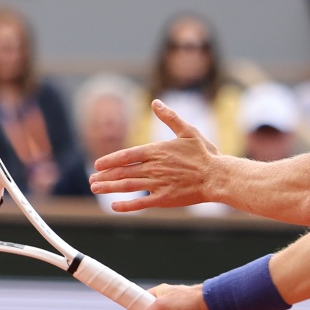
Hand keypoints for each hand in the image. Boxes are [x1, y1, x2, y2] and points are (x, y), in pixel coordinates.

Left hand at [88, 99, 219, 208]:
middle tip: (92, 179)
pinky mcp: (164, 199)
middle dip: (105, 175)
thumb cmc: (204, 154)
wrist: (217, 176)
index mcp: (156, 151)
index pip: (126, 155)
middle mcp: (153, 167)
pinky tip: (114, 206)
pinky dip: (126, 205)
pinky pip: (140, 203)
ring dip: (109, 188)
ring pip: (127, 186)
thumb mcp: (187, 130)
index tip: (97, 164)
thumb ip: (169, 117)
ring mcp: (158, 184)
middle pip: (123, 172)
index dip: (110, 160)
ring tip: (96, 188)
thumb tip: (155, 102)